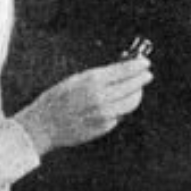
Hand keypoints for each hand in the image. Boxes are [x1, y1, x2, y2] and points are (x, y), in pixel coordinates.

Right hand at [16, 57, 152, 154]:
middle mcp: (101, 97)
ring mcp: (104, 114)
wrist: (43, 125)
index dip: (138, 66)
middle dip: (142, 79)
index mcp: (92, 81)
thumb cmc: (56, 99)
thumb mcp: (76, 79)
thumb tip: (122, 69)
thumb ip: (99, 75)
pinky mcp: (105, 127)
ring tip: (136, 90)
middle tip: (146, 75)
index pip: (125, 70)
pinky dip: (121, 109)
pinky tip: (117, 104)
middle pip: (133, 86)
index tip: (145, 63)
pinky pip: (120, 115)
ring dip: (137, 94)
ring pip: (132, 102)